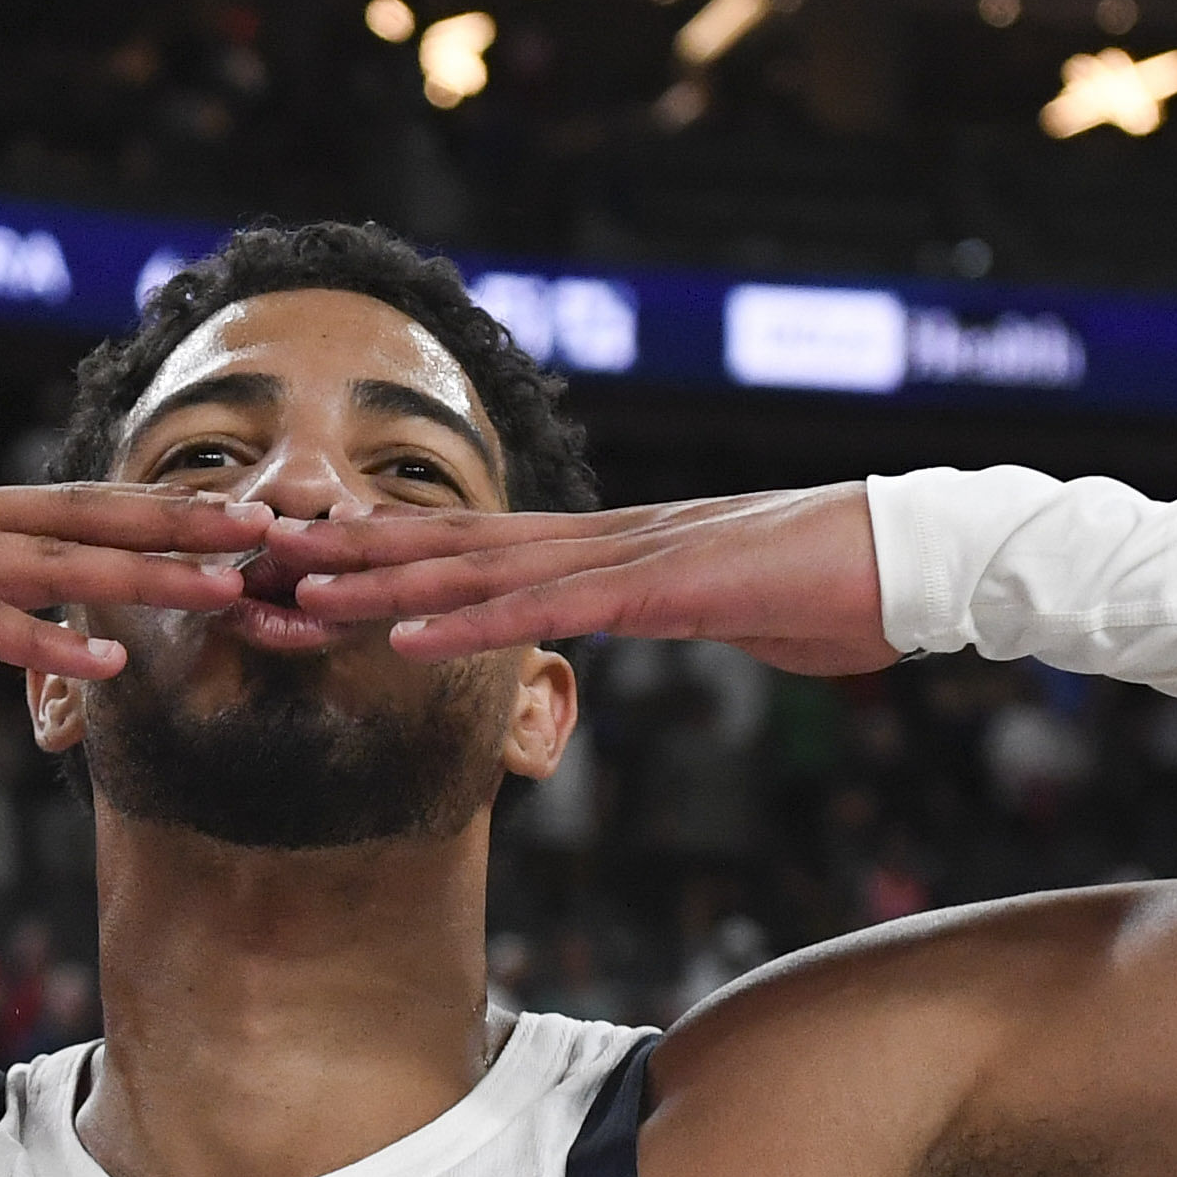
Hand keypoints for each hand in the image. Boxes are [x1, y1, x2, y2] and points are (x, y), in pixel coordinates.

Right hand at [0, 481, 269, 689]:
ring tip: (226, 588)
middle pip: (87, 518)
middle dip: (185, 524)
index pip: (76, 507)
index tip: (241, 521)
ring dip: (147, 576)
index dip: (164, 510)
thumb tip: (12, 622)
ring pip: (51, 565)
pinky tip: (107, 663)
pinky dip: (49, 644)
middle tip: (273, 533)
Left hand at [257, 485, 897, 675]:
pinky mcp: (662, 590)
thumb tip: (666, 624)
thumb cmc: (843, 590)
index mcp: (619, 549)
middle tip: (253, 555)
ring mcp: (630, 558)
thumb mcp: (739, 611)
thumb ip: (686, 614)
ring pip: (479, 570)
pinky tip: (405, 636)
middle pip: (454, 545)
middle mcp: (607, 540)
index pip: (483, 549)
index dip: (392, 551)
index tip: (313, 559)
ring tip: (293, 593)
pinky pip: (549, 612)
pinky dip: (472, 623)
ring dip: (378, 585)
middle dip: (348, 554)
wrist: (923, 560)